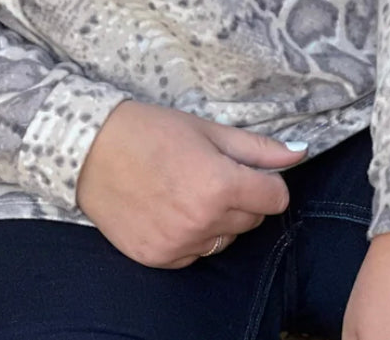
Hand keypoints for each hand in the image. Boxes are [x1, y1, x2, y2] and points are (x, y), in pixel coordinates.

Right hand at [75, 99, 307, 266]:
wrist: (90, 150)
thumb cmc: (150, 131)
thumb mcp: (206, 129)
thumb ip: (256, 148)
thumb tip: (299, 154)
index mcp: (220, 185)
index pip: (276, 198)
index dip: (265, 181)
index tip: (245, 170)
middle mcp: (203, 221)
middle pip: (252, 220)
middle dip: (240, 198)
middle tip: (207, 173)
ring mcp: (180, 245)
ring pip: (225, 240)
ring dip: (217, 220)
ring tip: (185, 190)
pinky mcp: (159, 259)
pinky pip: (195, 254)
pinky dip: (190, 236)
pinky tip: (168, 209)